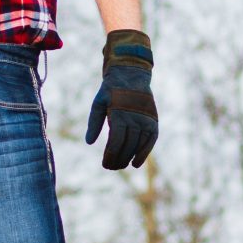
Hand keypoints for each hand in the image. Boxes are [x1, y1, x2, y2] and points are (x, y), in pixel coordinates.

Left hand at [85, 30, 157, 170]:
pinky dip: (145, 153)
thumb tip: (89, 142)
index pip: (115, 142)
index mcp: (119, 114)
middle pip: (127, 146)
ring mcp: (146, 120)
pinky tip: (136, 163)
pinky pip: (151, 141)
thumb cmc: (111, 90)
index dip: (110, 156)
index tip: (105, 164)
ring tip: (122, 165)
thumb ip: (94, 123)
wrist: (132, 75)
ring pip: (139, 145)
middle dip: (119, 160)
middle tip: (111, 167)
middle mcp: (135, 118)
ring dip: (130, 158)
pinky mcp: (153, 121)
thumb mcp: (99, 103)